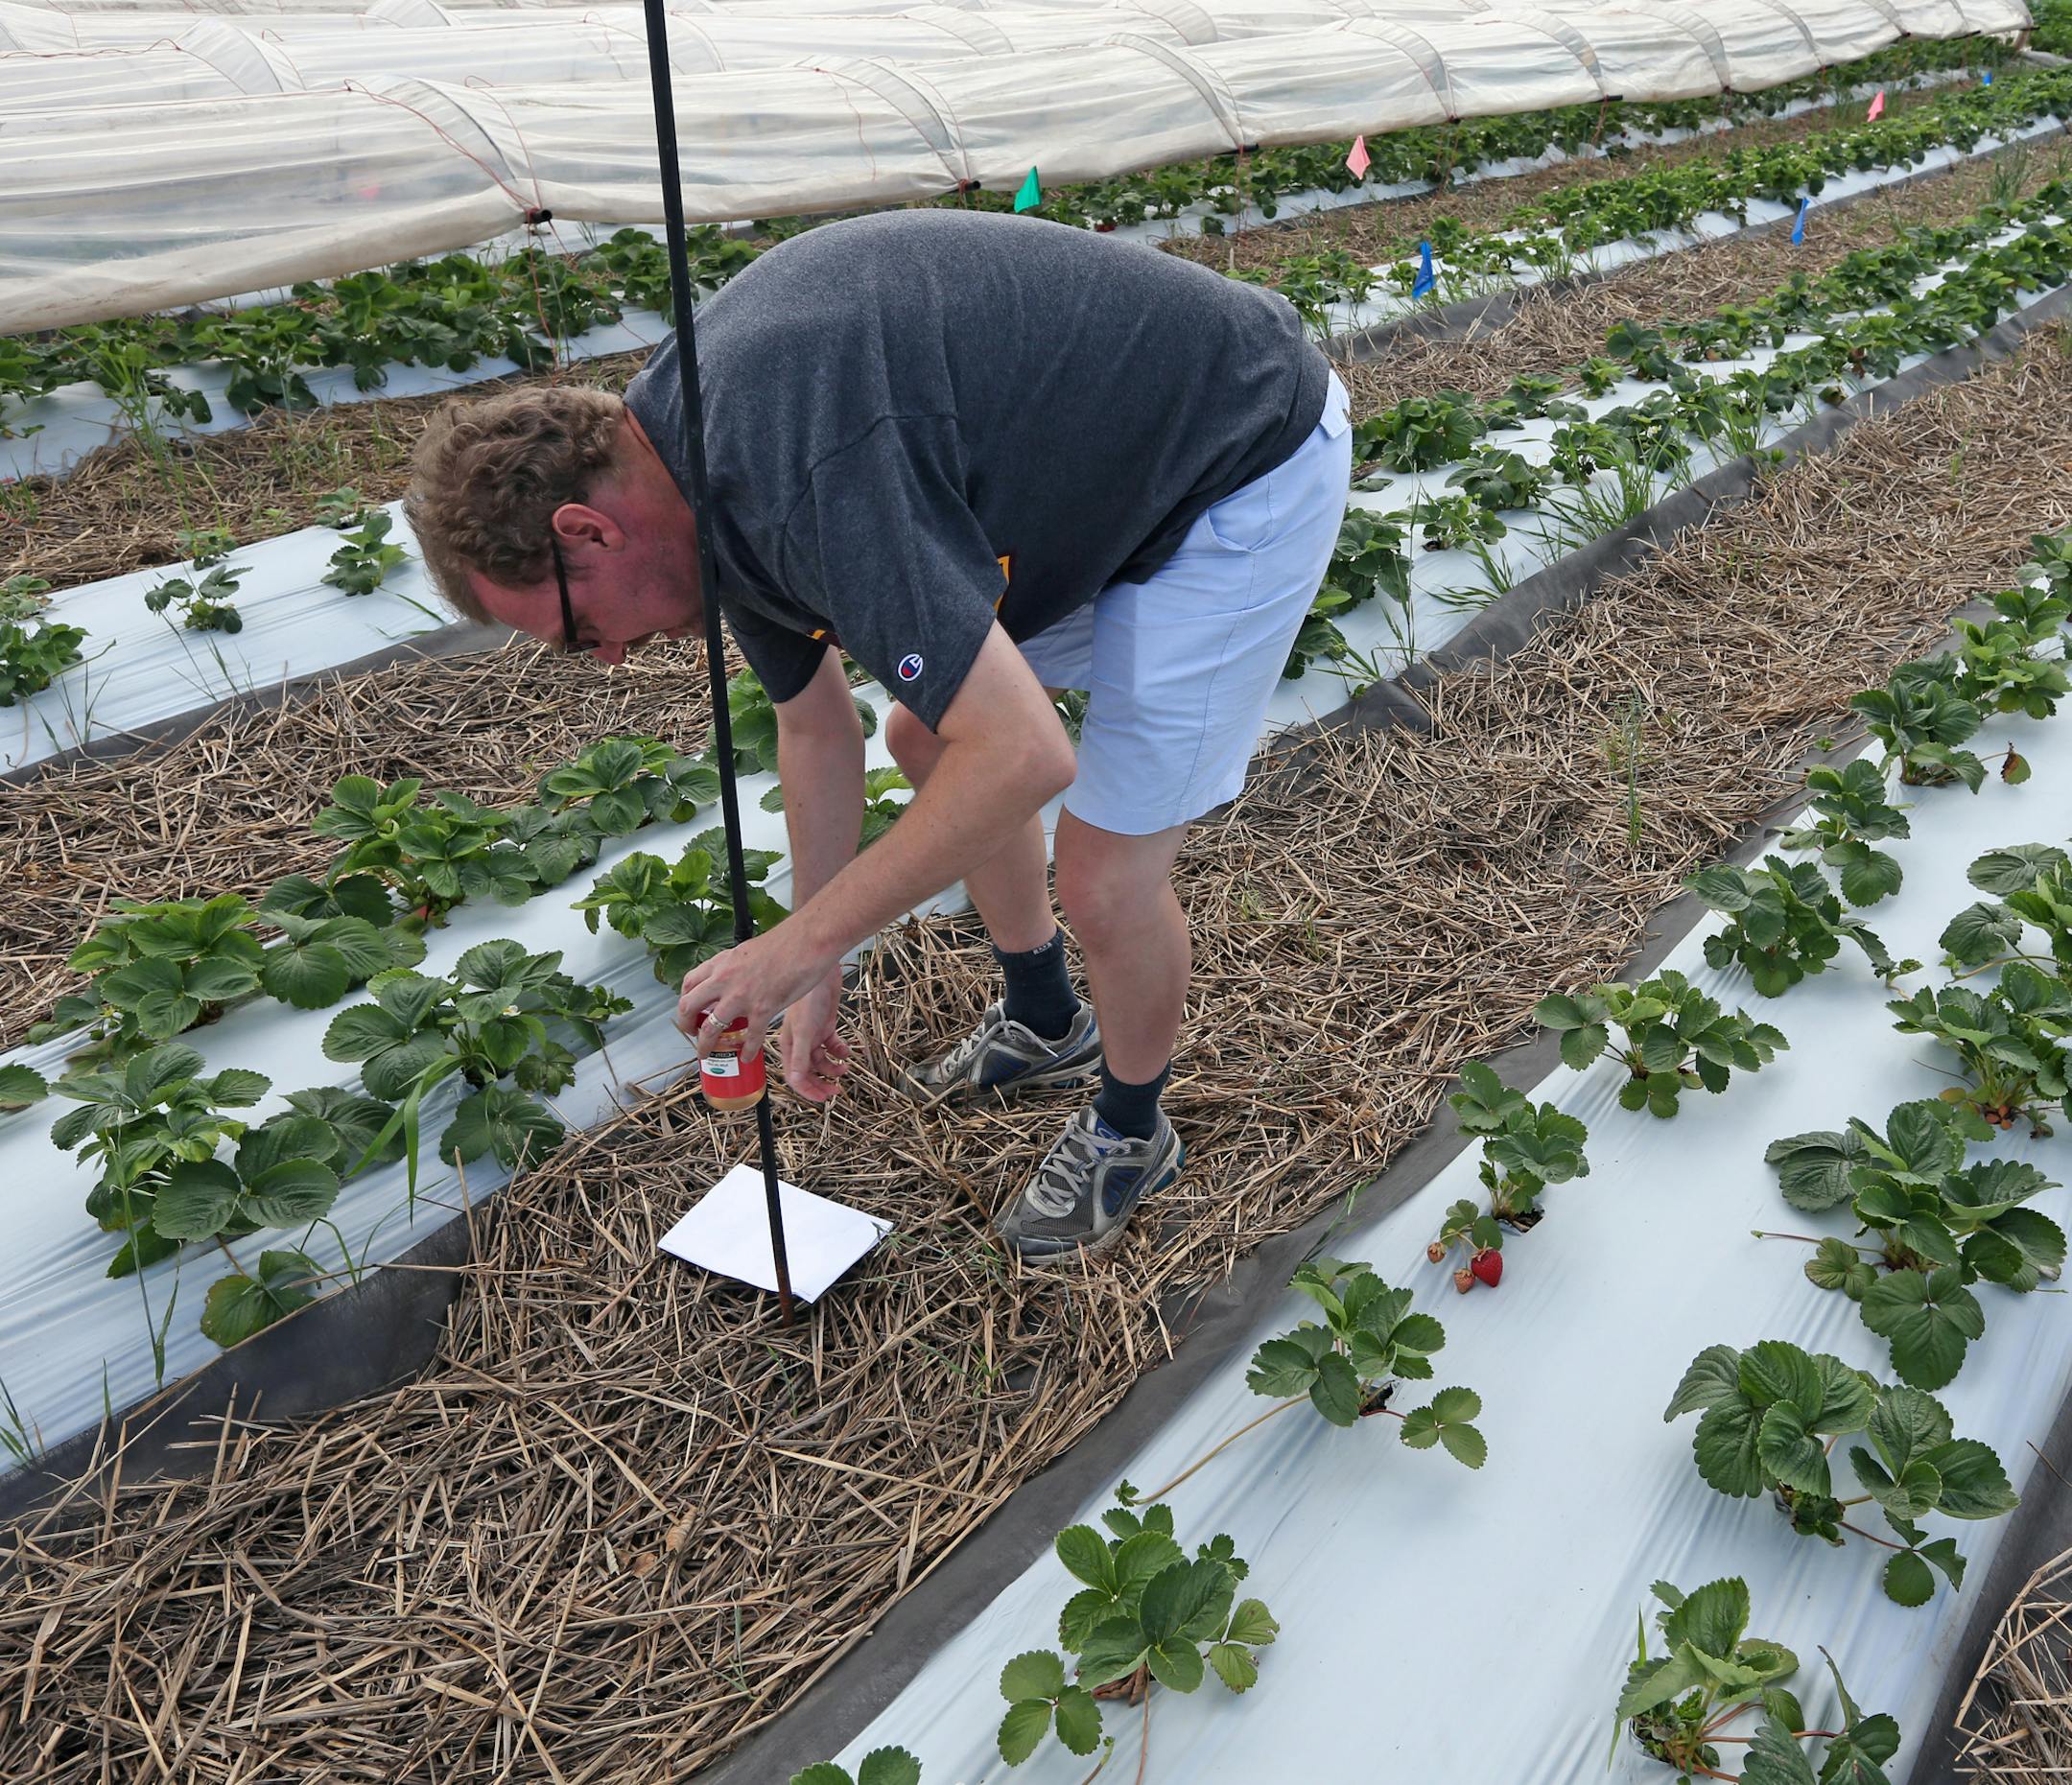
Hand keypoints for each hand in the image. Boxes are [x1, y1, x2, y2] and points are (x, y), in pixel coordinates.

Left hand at [675, 931, 837, 1068]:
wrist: (807, 942)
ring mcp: (741, 996)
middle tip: (693, 1034)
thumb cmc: (784, 943)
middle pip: (689, 1007)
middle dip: (686, 1025)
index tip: (690, 1011)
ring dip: (706, 1046)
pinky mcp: (762, 1009)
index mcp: (721, 963)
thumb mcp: (746, 951)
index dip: (685, 1001)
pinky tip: (748, 1057)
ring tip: (708, 1054)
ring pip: (710, 1028)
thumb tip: (730, 980)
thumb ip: (733, 967)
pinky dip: (747, 1051)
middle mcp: (724, 980)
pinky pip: (749, 1037)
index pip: (689, 984)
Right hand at [779, 969, 851, 1103]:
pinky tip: (846, 1051)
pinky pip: (832, 1044)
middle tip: (836, 1092)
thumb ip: (800, 1057)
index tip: (822, 1099)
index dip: (807, 1089)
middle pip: (808, 1070)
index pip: (794, 1075)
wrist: (822, 970)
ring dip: (832, 1068)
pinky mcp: (826, 1024)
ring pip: (821, 1059)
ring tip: (845, 1070)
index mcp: (788, 1044)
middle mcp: (799, 1041)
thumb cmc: (808, 997)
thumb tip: (796, 1082)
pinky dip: (839, 1051)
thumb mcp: (804, 1031)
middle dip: (821, 1083)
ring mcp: (813, 1033)